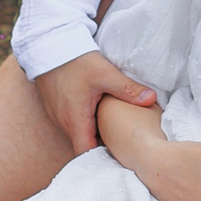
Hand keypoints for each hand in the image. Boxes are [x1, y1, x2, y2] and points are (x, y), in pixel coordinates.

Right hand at [34, 50, 156, 154]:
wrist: (48, 44)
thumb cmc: (76, 61)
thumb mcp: (105, 73)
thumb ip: (128, 89)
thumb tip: (151, 100)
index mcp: (75, 120)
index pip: (87, 153)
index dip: (104, 156)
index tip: (121, 152)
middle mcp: (63, 123)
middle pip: (84, 144)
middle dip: (103, 144)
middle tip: (125, 139)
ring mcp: (58, 116)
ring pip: (79, 133)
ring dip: (95, 131)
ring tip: (116, 126)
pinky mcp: (56, 107)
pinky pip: (73, 122)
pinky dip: (86, 121)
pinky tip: (100, 111)